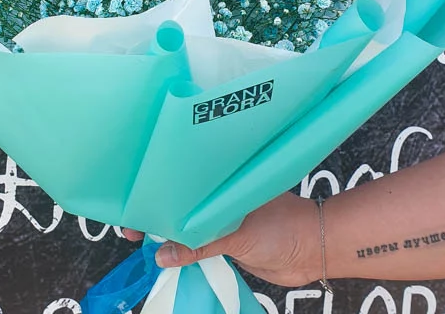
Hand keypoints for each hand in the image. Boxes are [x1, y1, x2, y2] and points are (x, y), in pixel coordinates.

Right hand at [124, 193, 319, 286]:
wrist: (313, 250)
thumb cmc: (281, 227)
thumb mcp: (237, 234)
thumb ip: (199, 244)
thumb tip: (161, 256)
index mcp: (218, 185)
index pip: (180, 187)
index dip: (156, 197)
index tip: (133, 208)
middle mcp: (216, 200)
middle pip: (179, 207)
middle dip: (156, 217)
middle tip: (131, 230)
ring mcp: (222, 221)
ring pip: (188, 228)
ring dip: (170, 238)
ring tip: (145, 246)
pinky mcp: (229, 242)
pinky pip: (200, 246)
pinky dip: (186, 253)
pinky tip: (170, 260)